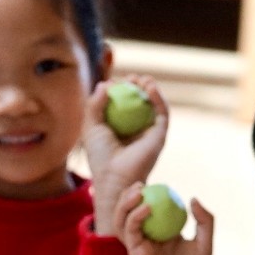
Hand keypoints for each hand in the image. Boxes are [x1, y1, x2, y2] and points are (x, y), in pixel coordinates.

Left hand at [83, 76, 169, 234]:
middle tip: (131, 78)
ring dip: (150, 88)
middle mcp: (138, 129)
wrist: (112, 177)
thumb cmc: (100, 156)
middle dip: (138, 86)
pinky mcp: (160, 135)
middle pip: (141, 101)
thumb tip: (104, 84)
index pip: (125, 103)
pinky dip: (159, 98)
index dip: (122, 89)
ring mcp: (150, 132)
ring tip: (141, 79)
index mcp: (122, 127)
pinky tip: (150, 87)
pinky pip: (162, 112)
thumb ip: (95, 105)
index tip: (115, 81)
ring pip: (154, 104)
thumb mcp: (91, 127)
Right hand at [116, 181, 213, 254]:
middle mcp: (147, 238)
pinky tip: (146, 208)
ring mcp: (138, 246)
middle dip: (129, 195)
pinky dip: (135, 217)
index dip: (148, 194)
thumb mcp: (205, 242)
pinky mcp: (133, 253)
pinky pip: (129, 231)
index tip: (157, 183)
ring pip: (122, 219)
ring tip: (138, 191)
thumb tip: (193, 198)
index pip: (149, 209)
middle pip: (130, 212)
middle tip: (141, 184)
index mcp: (162, 234)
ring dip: (125, 203)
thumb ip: (205, 220)